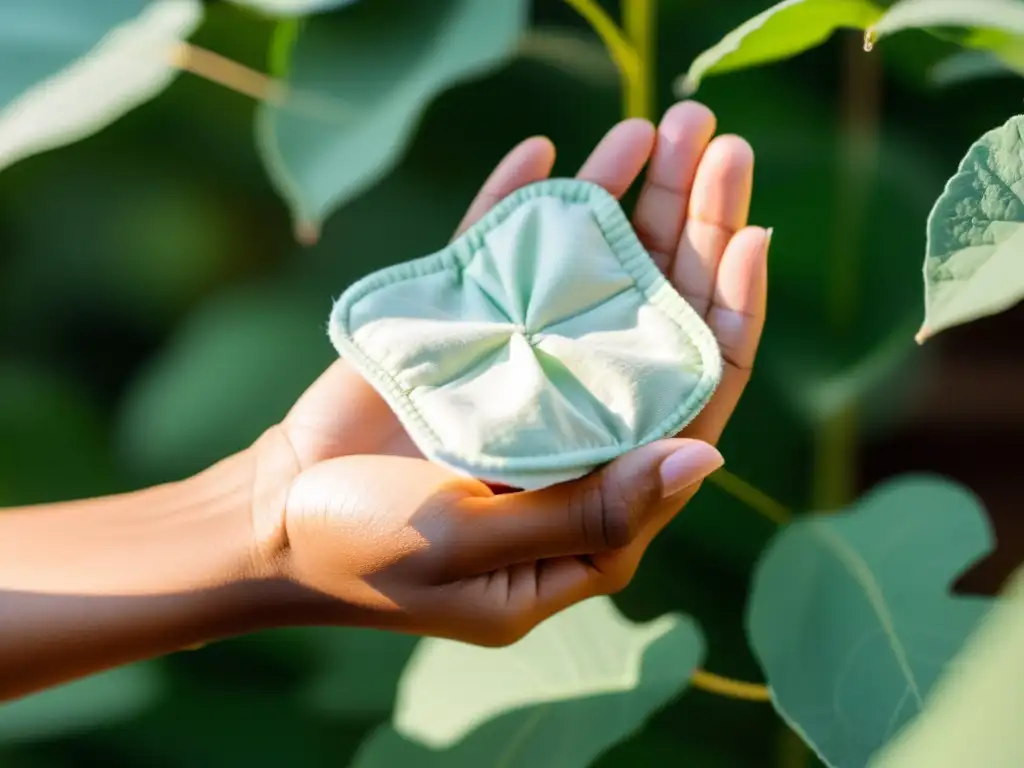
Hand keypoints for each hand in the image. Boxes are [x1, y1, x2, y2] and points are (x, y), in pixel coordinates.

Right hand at [253, 101, 769, 645]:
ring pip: (589, 280)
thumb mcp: (476, 551)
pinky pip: (498, 263)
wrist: (270, 521)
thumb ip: (587, 511)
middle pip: (653, 317)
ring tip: (656, 124)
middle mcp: (575, 424)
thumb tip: (704, 456)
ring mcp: (521, 372)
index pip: (691, 399)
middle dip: (688, 228)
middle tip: (711, 136)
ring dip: (623, 202)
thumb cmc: (369, 556)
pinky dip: (521, 211)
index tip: (748, 233)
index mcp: (597, 495)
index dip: (726, 315)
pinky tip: (548, 154)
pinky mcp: (463, 335)